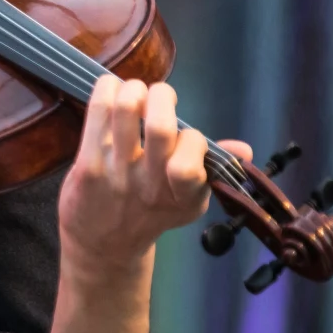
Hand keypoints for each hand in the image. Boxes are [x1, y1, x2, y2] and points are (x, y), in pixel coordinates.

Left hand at [58, 76, 252, 279]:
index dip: (192, 136)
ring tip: (134, 89)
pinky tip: (110, 88)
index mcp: (185, 196)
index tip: (184, 134)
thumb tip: (244, 149)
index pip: (195, 155)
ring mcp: (117, 174)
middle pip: (161, 128)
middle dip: (163, 96)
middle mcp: (152, 185)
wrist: (102, 244)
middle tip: (160, 95)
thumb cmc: (148, 212)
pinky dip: (106, 90)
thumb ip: (212, 169)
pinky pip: (97, 114)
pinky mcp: (88, 165)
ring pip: (126, 112)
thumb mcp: (187, 200)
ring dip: (133, 89)